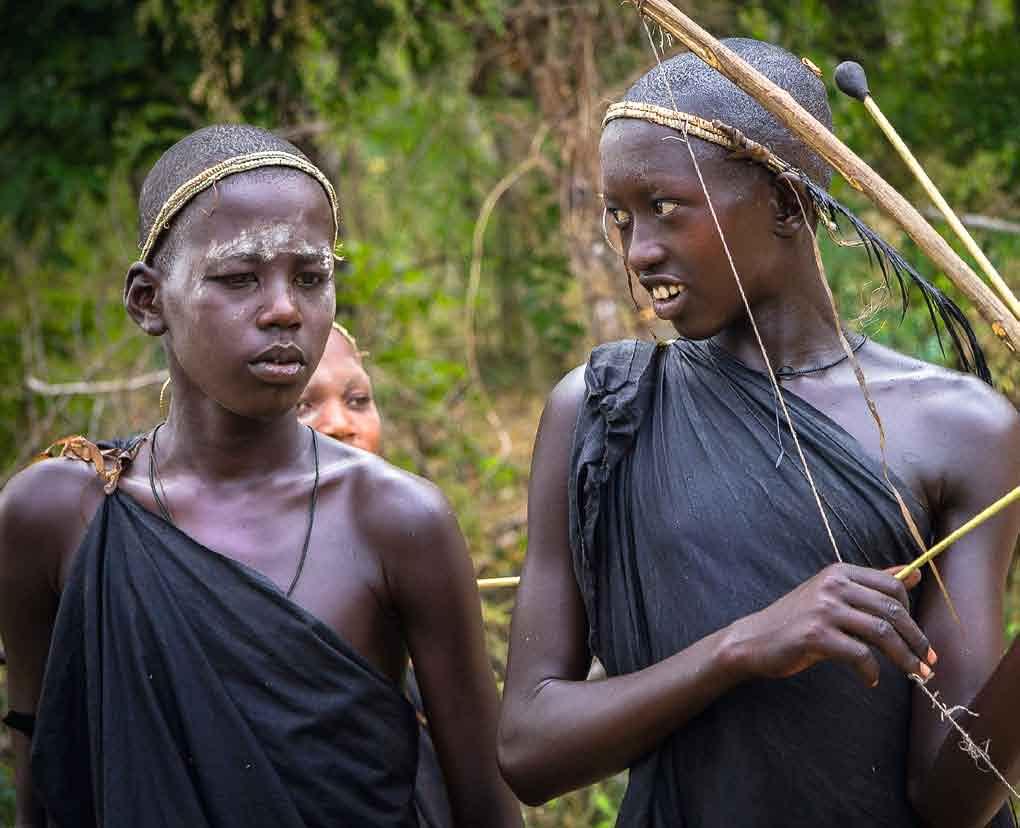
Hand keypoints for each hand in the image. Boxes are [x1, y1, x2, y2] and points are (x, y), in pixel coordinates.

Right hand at [730, 563, 936, 686]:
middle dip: (917, 640)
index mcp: (839, 572)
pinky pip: (860, 655)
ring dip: (905, 659)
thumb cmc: (797, 620)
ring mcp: (824, 610)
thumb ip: (870, 585)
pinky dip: (871, 672)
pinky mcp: (816, 636)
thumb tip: (912, 574)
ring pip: (882, 633)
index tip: (918, 637)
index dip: (912, 613)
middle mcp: (833, 585)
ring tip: (914, 675)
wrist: (754, 640)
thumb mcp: (832, 595)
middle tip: (929, 663)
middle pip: (892, 610)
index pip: (892, 586)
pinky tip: (870, 680)